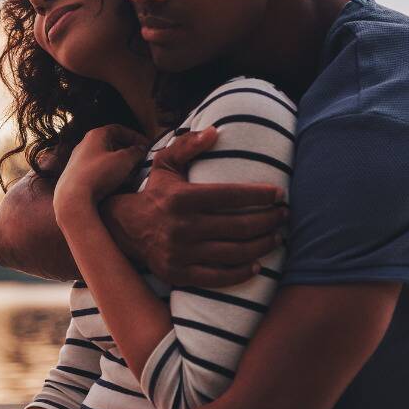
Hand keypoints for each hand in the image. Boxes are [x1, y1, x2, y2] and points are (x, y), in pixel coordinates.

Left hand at [53, 124, 148, 209]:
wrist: (73, 197)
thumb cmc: (98, 174)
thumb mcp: (124, 160)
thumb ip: (135, 152)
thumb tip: (141, 149)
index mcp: (95, 135)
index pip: (118, 129)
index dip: (134, 136)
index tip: (146, 145)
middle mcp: (84, 145)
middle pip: (111, 143)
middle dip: (127, 151)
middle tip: (140, 160)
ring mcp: (78, 160)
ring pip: (104, 158)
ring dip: (119, 164)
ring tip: (132, 173)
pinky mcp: (76, 175)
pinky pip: (97, 170)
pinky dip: (109, 173)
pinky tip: (117, 183)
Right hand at [102, 128, 287, 286]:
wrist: (125, 229)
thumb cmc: (155, 194)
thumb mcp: (165, 164)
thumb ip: (189, 146)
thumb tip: (216, 131)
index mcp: (182, 198)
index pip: (230, 196)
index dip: (259, 195)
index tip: (279, 194)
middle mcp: (182, 227)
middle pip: (238, 226)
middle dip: (268, 221)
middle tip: (284, 216)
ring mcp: (181, 253)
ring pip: (233, 252)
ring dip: (261, 245)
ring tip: (276, 237)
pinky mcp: (180, 274)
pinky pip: (219, 277)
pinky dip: (242, 272)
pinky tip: (257, 263)